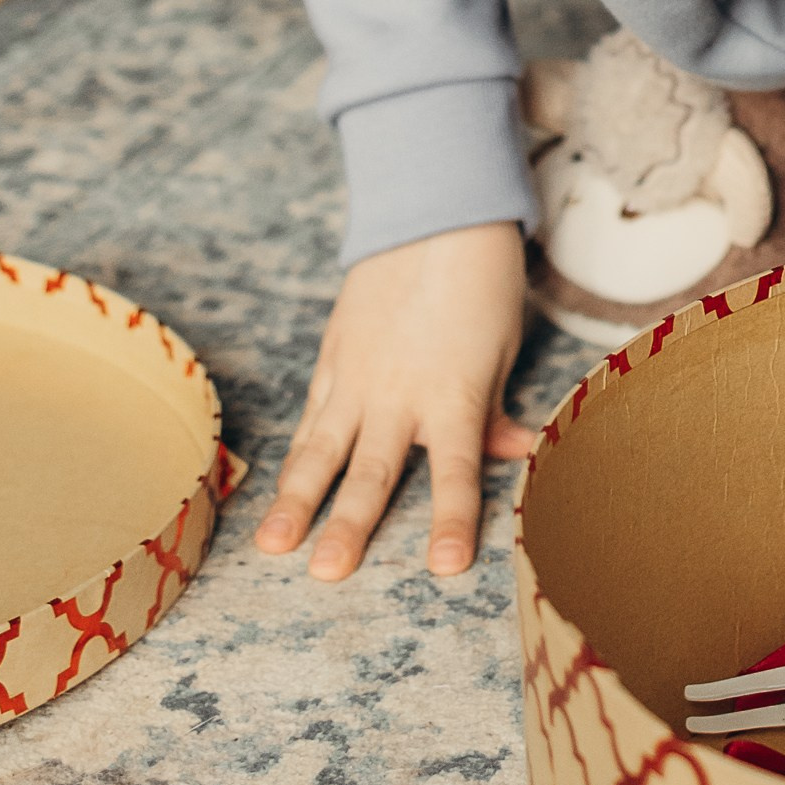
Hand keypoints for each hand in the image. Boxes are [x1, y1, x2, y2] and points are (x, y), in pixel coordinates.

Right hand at [254, 222, 538, 581]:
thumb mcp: (503, 346)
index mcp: (454, 393)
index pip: (456, 471)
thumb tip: (513, 451)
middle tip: (324, 574)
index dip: (451, 520)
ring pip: (322, 448)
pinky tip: (277, 493)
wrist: (436, 210)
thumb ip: (494, 408)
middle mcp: (399, 392)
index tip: (444, 568)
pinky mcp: (333, 356)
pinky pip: (312, 415)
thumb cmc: (484, 281)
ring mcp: (358, 375)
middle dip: (348, 526)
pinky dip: (296, 455)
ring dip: (296, 500)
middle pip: (372, 470)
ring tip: (271, 545)